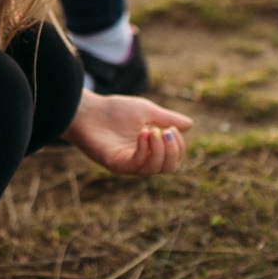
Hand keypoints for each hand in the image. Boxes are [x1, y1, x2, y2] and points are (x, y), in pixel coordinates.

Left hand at [64, 91, 192, 175]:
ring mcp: (128, 164)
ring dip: (159, 149)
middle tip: (168, 131)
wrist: (87, 110)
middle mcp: (141, 160)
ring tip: (152, 130)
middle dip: (173, 150)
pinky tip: (143, 133)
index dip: (178, 145)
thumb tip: (190, 124)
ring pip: (155, 169)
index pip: (173, 157)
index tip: (172, 127)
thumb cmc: (114, 110)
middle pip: (168, 167)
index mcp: (150, 149)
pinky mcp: (116, 164)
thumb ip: (166, 118)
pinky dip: (144, 150)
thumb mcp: (146, 111)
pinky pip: (137, 165)